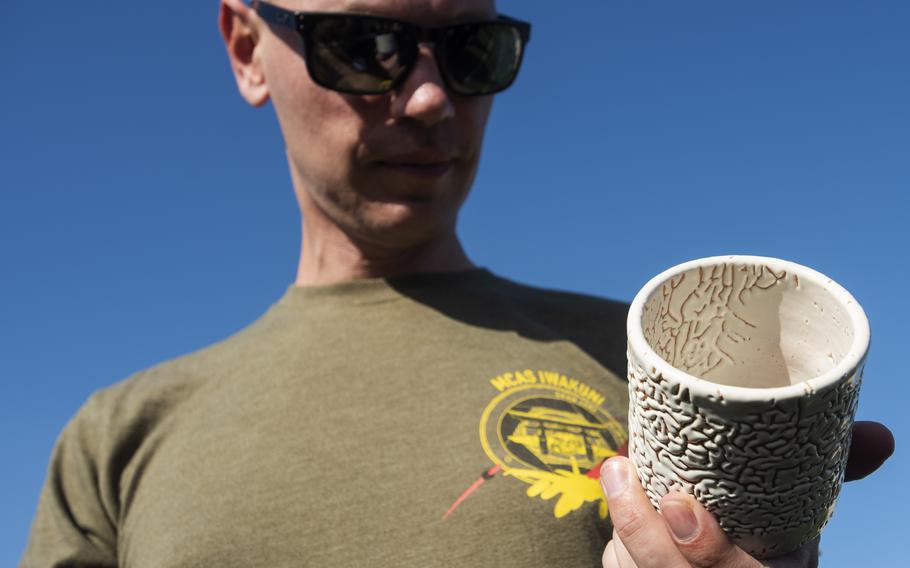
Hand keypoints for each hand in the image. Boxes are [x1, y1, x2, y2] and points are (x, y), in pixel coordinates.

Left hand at [600, 421, 893, 566]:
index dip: (709, 551)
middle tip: (623, 473)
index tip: (683, 505)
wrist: (726, 560)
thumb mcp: (800, 509)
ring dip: (623, 528)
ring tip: (616, 475)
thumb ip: (834, 470)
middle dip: (645, 532)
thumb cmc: (765, 528)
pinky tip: (621, 505)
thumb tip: (883, 435)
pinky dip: (619, 543)